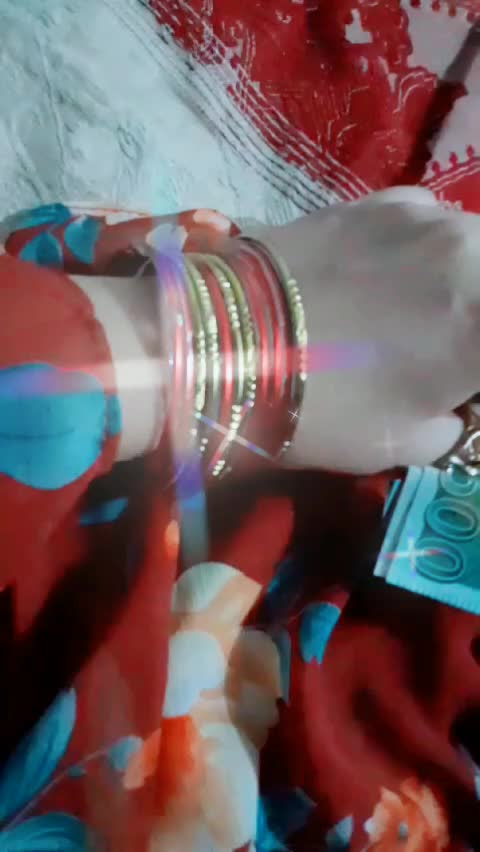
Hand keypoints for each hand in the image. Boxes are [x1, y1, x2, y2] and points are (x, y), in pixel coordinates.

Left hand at [261, 187, 479, 473]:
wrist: (222, 340)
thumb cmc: (320, 408)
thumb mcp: (407, 442)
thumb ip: (460, 419)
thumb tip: (461, 399)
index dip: (470, 372)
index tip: (459, 384)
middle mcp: (474, 253)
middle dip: (473, 320)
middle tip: (448, 350)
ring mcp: (430, 216)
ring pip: (474, 246)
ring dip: (464, 279)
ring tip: (424, 314)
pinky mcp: (383, 198)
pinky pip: (434, 222)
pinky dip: (431, 252)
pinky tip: (394, 277)